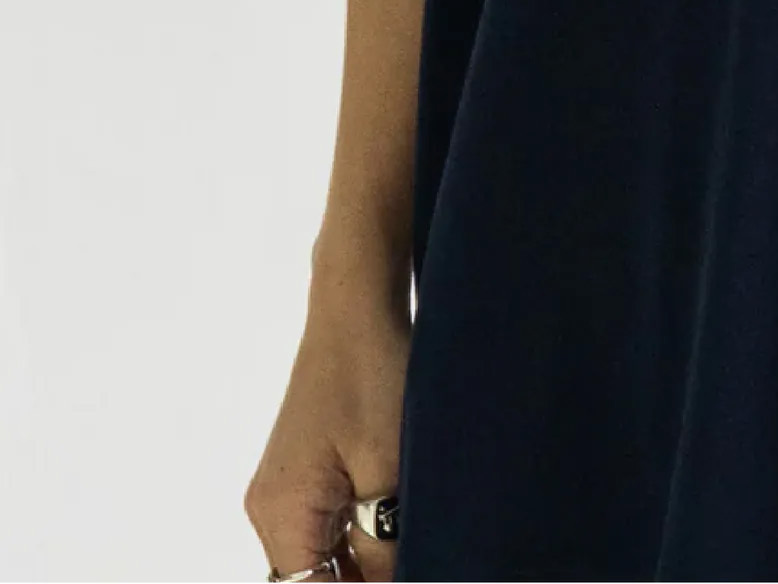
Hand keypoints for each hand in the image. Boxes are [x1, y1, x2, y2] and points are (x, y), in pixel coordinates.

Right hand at [245, 269, 408, 582]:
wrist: (358, 304)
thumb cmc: (373, 374)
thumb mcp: (389, 466)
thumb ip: (383, 543)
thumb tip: (392, 583)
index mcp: (282, 515)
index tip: (415, 573)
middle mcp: (272, 511)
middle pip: (311, 581)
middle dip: (363, 582)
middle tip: (423, 561)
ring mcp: (287, 491)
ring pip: (322, 559)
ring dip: (365, 565)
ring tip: (418, 550)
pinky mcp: (308, 473)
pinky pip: (330, 528)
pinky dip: (362, 540)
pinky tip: (403, 532)